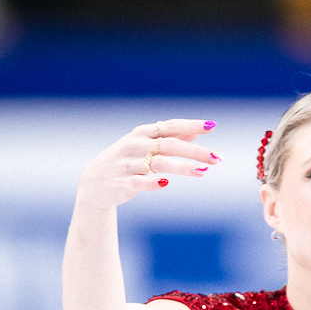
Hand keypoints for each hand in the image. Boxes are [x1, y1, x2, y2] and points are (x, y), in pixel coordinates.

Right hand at [76, 119, 219, 209]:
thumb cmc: (127, 161)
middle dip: (195, 151)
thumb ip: (171, 139)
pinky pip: (140, 182)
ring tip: (203, 171)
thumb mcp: (145, 145)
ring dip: (182, 167)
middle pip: (170, 145)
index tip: (212, 126)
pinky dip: (153, 182)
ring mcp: (129, 164)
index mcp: (143, 134)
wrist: (94, 182)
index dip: (191, 126)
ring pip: (159, 163)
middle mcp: (136, 145)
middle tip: (217, 158)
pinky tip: (166, 183)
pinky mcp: (123, 183)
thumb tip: (197, 132)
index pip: (171, 126)